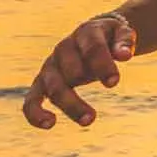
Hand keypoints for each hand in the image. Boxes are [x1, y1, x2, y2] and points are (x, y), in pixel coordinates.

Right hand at [23, 15, 137, 128]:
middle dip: (86, 88)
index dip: (102, 65)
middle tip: (108, 100)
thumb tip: (125, 56)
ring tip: (89, 120)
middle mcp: (64, 49)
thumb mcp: (122, 32)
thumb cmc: (110, 37)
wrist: (93, 35)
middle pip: (72, 70)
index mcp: (85, 33)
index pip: (93, 48)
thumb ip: (125, 42)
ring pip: (53, 87)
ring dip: (70, 105)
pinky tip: (49, 124)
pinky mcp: (42, 82)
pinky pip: (32, 99)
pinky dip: (35, 112)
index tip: (113, 83)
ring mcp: (51, 65)